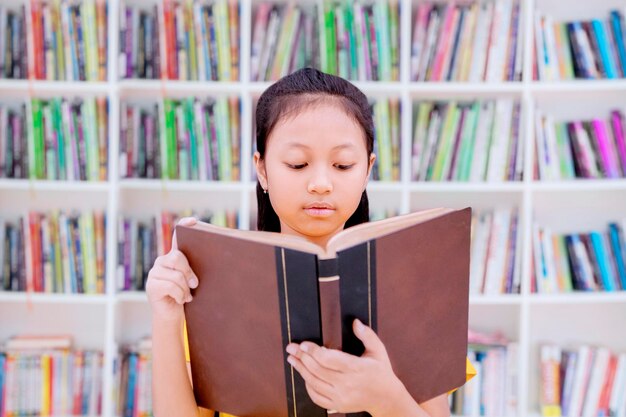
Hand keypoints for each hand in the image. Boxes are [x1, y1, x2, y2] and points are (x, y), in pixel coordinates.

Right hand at [145, 217, 198, 322]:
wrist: (172, 316)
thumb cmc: (186, 296)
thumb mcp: (192, 281)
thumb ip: (196, 270)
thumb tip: (216, 260)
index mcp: (174, 257)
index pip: (176, 236)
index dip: (184, 226)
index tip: (194, 221)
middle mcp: (162, 261)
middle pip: (177, 257)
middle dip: (188, 272)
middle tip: (194, 283)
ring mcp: (155, 273)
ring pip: (176, 275)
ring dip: (185, 288)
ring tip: (186, 295)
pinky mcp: (151, 286)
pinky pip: (171, 287)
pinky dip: (180, 295)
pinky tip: (180, 300)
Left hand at [285, 319, 405, 415]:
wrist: (386, 398)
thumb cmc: (381, 372)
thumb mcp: (378, 350)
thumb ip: (367, 335)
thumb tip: (355, 322)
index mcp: (357, 368)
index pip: (329, 359)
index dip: (313, 351)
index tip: (303, 344)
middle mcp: (347, 384)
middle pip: (317, 369)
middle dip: (302, 357)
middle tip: (291, 347)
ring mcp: (341, 397)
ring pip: (314, 383)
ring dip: (300, 370)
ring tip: (292, 359)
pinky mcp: (337, 405)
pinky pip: (316, 397)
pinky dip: (307, 385)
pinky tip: (304, 375)